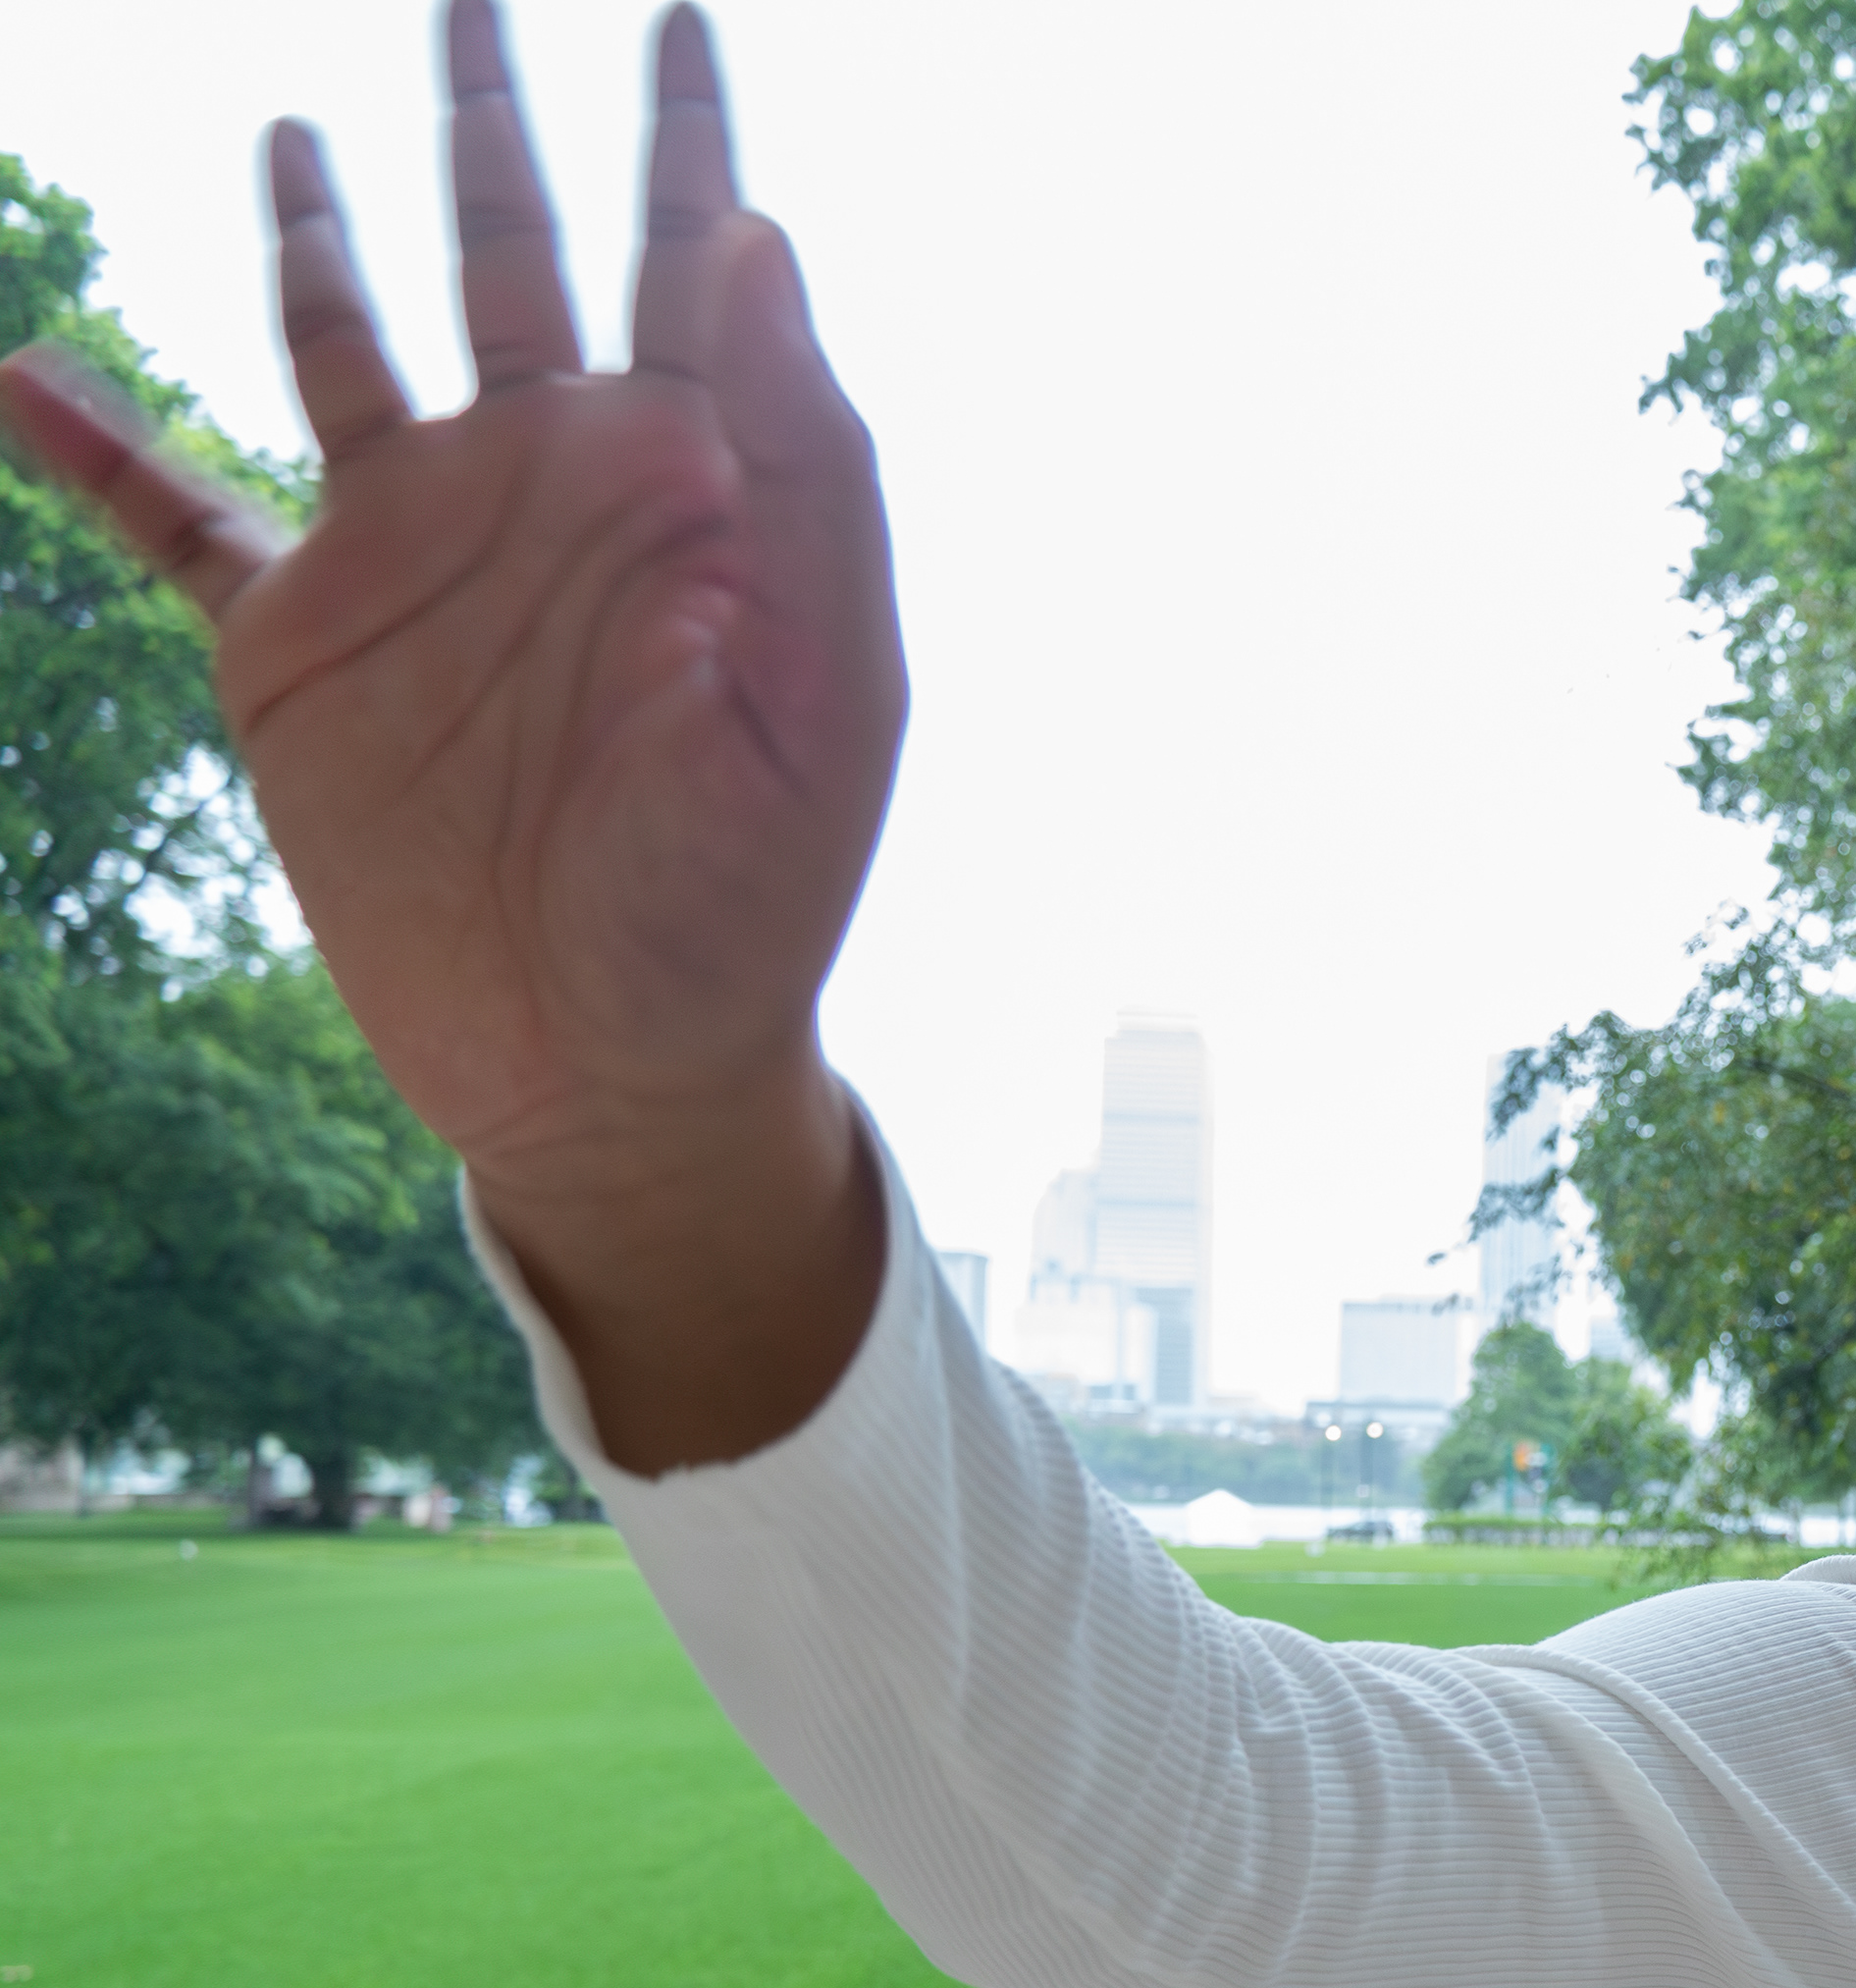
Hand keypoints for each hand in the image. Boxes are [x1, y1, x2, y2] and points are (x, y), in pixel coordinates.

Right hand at [0, 2, 898, 1470]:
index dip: (689, 132)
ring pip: (349, 330)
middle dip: (495, 115)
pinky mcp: (299, 641)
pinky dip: (92, 441)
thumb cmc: (757, 891)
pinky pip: (171, 514)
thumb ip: (811, 470)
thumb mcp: (825, 687)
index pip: (698, 259)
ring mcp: (417, 550)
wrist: (620, 1064)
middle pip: (511, 243)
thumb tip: (758, 235)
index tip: (682, 7)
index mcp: (697, 481)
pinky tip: (20, 370)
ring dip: (318, 223)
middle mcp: (550, 479)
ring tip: (294, 126)